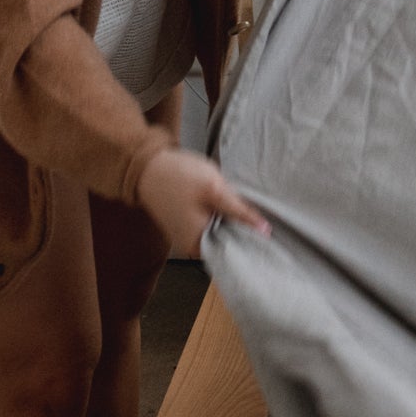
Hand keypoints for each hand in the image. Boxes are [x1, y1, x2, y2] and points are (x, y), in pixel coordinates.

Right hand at [137, 145, 269, 255]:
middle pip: (228, 240)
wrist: (146, 165)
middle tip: (259, 212)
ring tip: (242, 205)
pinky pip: (211, 222)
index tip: (269, 231)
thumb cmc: (179, 177)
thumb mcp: (215, 191)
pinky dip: (220, 214)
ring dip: (230, 219)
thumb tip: (265, 231)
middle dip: (241, 227)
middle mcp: (192, 246)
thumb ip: (240, 212)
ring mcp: (188, 235)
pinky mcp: (186, 222)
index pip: (234, 251)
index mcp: (198, 245)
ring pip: (220, 229)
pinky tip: (227, 202)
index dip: (252, 240)